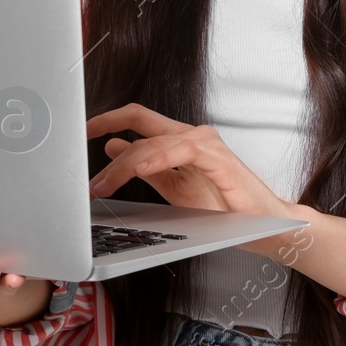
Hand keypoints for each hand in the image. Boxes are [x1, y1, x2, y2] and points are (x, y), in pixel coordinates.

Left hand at [85, 102, 296, 223]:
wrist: (265, 226)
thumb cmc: (227, 210)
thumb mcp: (176, 189)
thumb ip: (148, 169)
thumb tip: (115, 149)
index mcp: (180, 141)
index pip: (139, 119)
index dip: (108, 119)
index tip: (82, 131)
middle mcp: (192, 135)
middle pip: (140, 121)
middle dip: (105, 131)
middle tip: (79, 158)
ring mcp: (206, 144)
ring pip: (154, 141)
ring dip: (122, 163)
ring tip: (102, 183)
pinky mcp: (218, 159)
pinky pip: (182, 151)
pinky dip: (157, 158)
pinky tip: (139, 167)